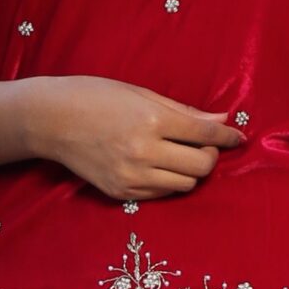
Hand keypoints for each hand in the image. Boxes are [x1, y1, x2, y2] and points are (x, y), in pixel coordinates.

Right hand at [26, 76, 243, 199]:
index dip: (227, 137)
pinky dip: (169, 181)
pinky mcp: (121, 192)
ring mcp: (132, 176)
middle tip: (203, 146)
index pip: (205, 136)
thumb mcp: (141, 94)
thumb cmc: (96, 97)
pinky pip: (162, 194)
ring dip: (191, 171)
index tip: (237, 137)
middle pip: (201, 166)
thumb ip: (184, 111)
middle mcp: (144, 152)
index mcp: (152, 120)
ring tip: (179, 155)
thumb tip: (221, 121)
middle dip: (210, 156)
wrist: (51, 120)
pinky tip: (159, 166)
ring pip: (186, 184)